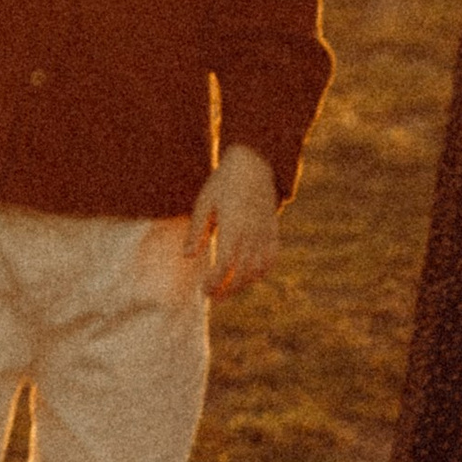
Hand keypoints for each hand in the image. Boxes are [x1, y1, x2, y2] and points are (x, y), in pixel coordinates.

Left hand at [191, 145, 278, 298]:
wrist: (254, 165)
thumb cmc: (223, 183)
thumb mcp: (204, 203)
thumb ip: (197, 231)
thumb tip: (188, 256)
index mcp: (233, 228)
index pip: (225, 266)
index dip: (215, 282)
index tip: (203, 289)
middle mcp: (252, 235)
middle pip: (242, 274)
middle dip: (227, 290)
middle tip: (212, 295)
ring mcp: (266, 235)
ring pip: (258, 271)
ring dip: (242, 284)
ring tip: (226, 290)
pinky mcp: (273, 233)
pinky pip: (270, 260)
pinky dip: (260, 273)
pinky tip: (248, 277)